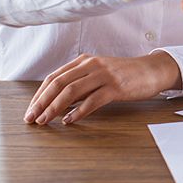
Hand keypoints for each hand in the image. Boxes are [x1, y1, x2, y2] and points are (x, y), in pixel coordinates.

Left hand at [23, 52, 179, 124]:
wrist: (151, 70)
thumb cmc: (124, 75)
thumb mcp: (98, 74)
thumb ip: (79, 84)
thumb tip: (57, 104)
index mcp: (84, 61)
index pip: (54, 77)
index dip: (39, 95)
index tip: (31, 110)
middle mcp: (91, 65)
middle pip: (59, 84)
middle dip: (41, 102)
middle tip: (32, 119)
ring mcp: (104, 75)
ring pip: (72, 91)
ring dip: (55, 108)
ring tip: (45, 121)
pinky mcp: (116, 87)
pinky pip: (92, 100)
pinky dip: (78, 112)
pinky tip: (69, 121)